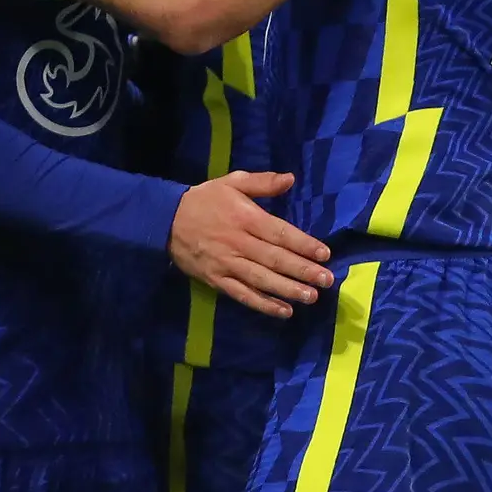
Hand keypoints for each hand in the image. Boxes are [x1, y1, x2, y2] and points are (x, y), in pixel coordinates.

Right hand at [169, 169, 334, 316]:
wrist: (164, 220)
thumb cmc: (204, 200)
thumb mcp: (231, 182)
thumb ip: (262, 183)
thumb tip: (290, 179)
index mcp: (245, 218)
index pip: (280, 233)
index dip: (304, 244)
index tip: (325, 254)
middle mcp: (238, 243)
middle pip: (275, 259)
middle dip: (303, 271)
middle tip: (327, 281)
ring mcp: (227, 264)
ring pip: (261, 280)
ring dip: (287, 290)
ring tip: (311, 297)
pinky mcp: (216, 280)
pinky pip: (242, 295)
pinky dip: (263, 304)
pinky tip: (283, 311)